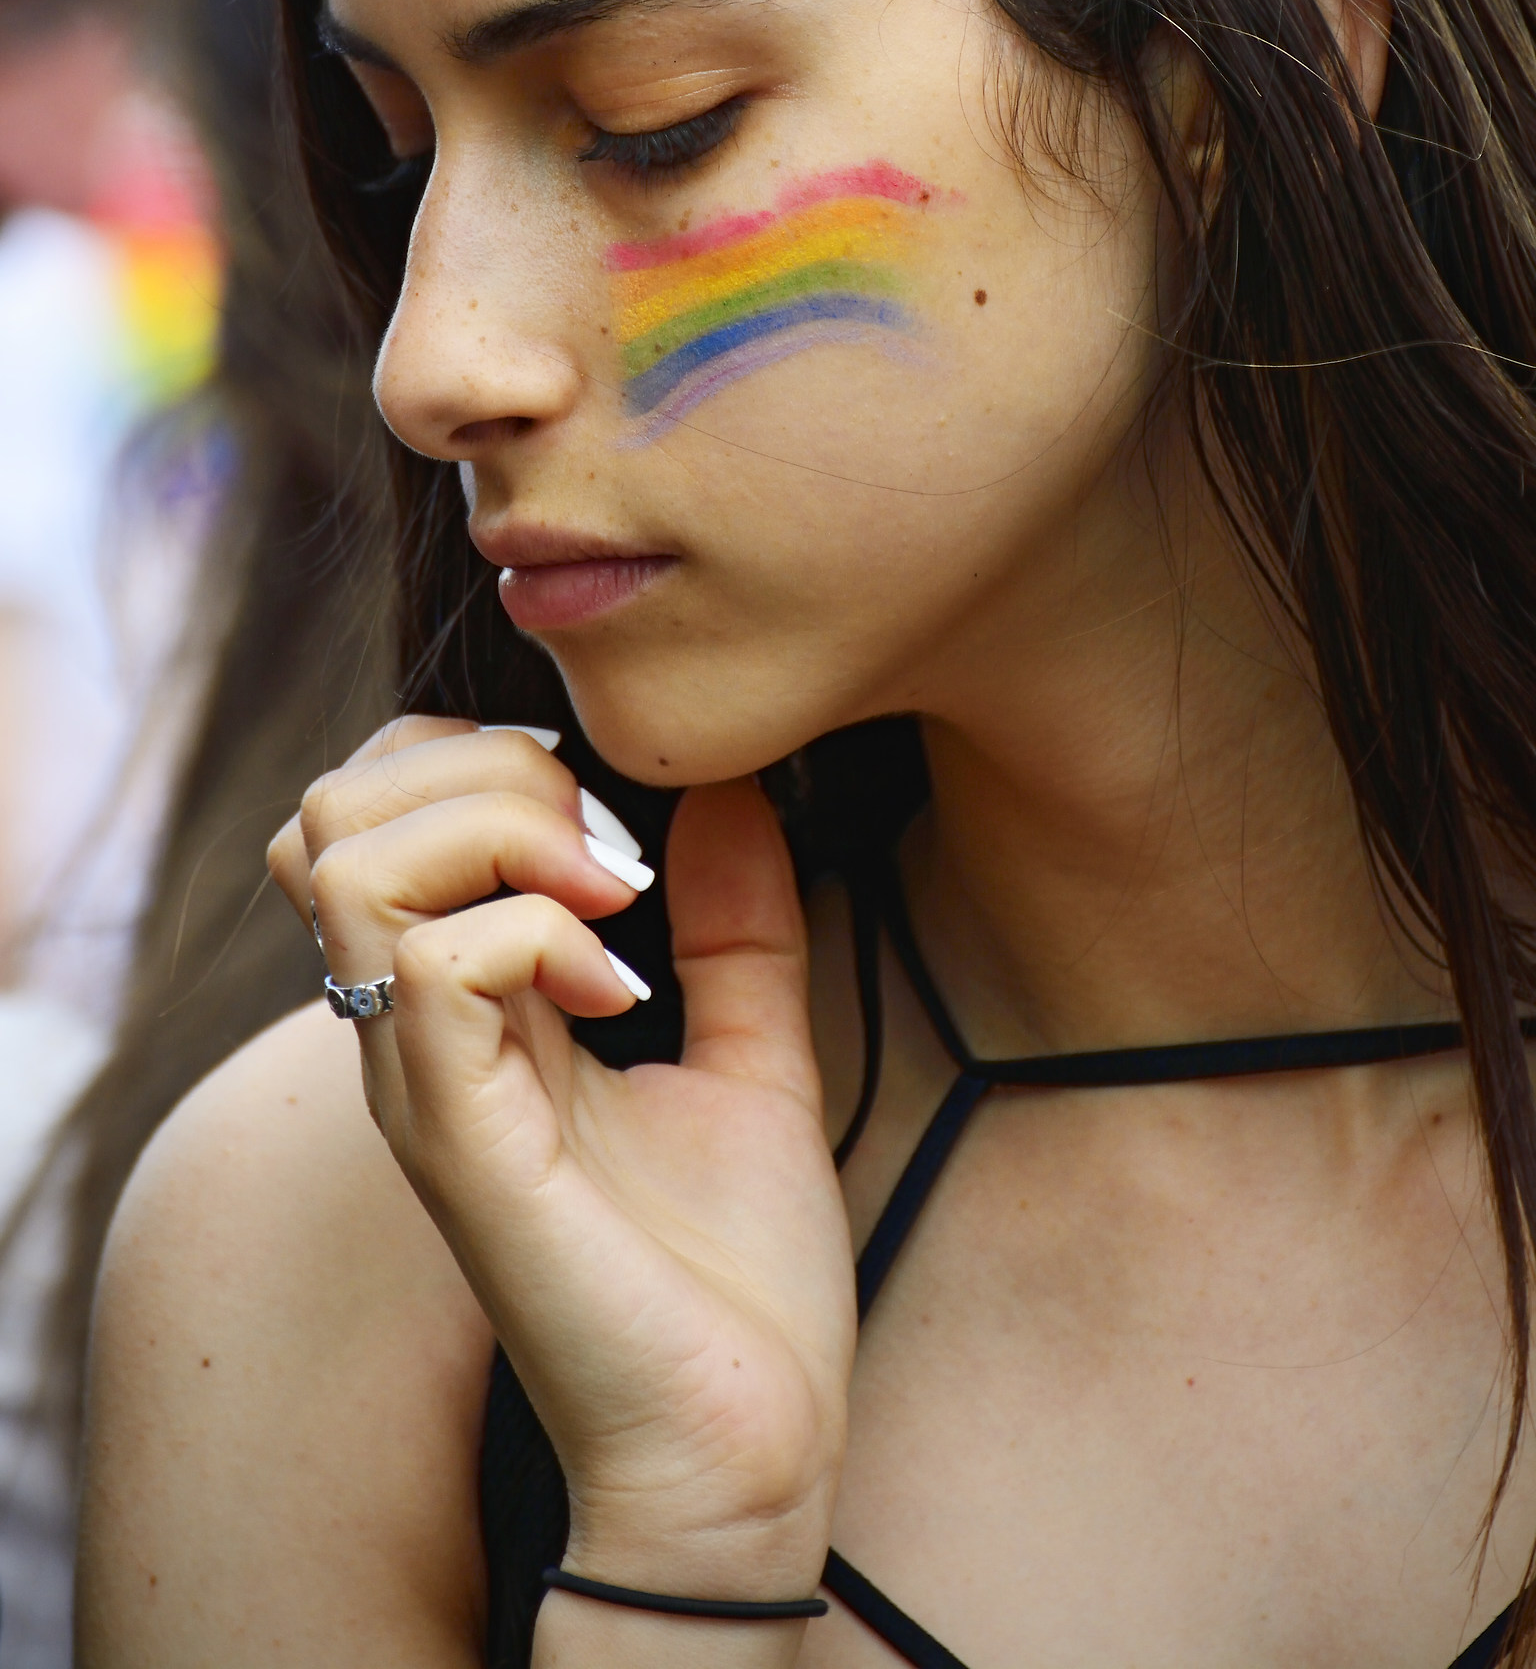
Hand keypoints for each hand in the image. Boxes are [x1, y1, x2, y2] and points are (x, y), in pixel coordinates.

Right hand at [267, 721, 853, 1613]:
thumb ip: (737, 923)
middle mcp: (413, 1037)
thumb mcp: (750, 1054)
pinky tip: (621, 993)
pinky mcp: (457, 1144)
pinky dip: (540, 932)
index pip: (374, 806)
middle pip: (335, 807)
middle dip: (486, 770)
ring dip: (502, 833)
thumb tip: (732, 789)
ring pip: (348, 860)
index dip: (482, 760)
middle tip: (612, 855)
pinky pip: (433, 964)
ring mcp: (421, 1088)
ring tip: (613, 906)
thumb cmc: (733, 1278)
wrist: (741, 1448)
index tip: (619, 829)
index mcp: (466, 1007)